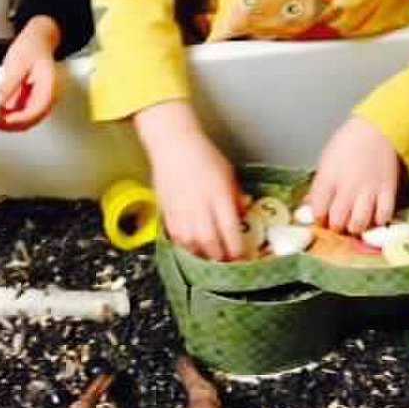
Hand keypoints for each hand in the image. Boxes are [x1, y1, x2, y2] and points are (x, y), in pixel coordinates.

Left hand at [0, 16, 61, 129]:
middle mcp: (48, 96)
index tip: (1, 119)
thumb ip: (9, 84)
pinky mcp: (33, 99)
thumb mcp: (17, 64)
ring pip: (26, 119)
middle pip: (32, 119)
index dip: (18, 119)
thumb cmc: (32, 47)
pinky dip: (10, 114)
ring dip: (10, 120)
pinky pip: (22, 112)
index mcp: (50, 87)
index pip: (36, 111)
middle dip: (12, 123)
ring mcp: (41, 99)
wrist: (37, 39)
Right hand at [135, 100, 243, 260]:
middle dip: (220, 258)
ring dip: (202, 256)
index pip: (230, 231)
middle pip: (210, 242)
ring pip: (191, 244)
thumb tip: (242, 214)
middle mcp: (199, 206)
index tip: (243, 258)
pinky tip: (191, 249)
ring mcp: (180, 209)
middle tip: (227, 264)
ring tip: (210, 260)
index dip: (237, 250)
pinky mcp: (166, 210)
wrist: (173, 143)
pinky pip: (175, 237)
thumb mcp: (228, 173)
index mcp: (218, 195)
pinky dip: (185, 247)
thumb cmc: (203, 154)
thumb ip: (235, 196)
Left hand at [306, 116, 402, 234]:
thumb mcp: (326, 160)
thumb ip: (319, 186)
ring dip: (355, 228)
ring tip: (355, 223)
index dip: (319, 219)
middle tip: (339, 223)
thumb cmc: (348, 142)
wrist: (377, 129)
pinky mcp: (387, 191)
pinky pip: (383, 216)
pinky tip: (374, 216)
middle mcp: (347, 188)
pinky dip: (378, 221)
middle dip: (336, 227)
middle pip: (338, 222)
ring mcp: (368, 191)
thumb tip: (310, 206)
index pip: (318, 211)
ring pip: (359, 224)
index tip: (322, 218)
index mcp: (328, 178)